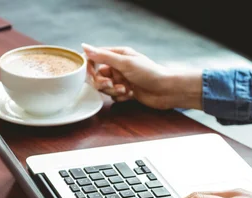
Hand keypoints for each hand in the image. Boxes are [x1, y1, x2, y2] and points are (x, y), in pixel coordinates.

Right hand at [81, 43, 202, 109]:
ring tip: (125, 90)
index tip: (93, 76)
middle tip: (112, 85)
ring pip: (106, 87)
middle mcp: (119, 66)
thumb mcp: (125, 63)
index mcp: (118, 55)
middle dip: (102, 82)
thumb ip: (103, 56)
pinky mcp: (127, 92)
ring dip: (113, 91)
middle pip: (98, 75)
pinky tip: (131, 95)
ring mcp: (123, 80)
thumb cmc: (149, 73)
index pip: (95, 58)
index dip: (90, 68)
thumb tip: (84, 47)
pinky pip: (115, 96)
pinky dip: (120, 97)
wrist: (167, 90)